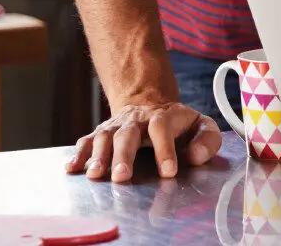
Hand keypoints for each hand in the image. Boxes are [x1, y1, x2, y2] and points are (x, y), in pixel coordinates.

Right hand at [66, 102, 222, 181]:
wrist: (149, 103)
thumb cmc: (177, 123)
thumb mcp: (200, 125)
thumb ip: (207, 139)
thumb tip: (195, 156)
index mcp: (163, 117)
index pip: (162, 127)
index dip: (165, 149)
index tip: (168, 171)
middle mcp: (137, 120)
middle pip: (128, 133)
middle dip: (124, 155)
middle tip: (123, 176)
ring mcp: (117, 126)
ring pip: (104, 137)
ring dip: (98, 156)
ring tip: (96, 175)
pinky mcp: (102, 134)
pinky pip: (87, 141)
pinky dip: (78, 154)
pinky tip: (72, 168)